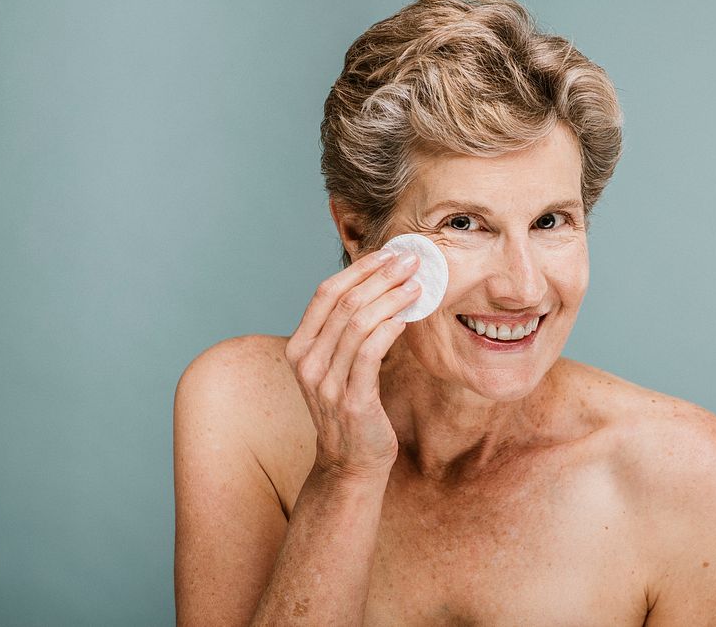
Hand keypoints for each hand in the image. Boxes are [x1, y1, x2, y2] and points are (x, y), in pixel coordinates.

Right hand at [284, 249, 420, 478]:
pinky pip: (370, 352)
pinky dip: (389, 328)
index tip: (388, 254)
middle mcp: (307, 362)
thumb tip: (380, 285)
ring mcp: (325, 382)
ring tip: (416, 285)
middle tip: (410, 261)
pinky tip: (407, 317)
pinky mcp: (351, 400)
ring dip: (391, 297)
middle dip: (380, 276)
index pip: (326, 293)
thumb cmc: (351, 407)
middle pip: (344, 302)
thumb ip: (346, 331)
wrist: (350, 461)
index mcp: (299, 347)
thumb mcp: (337, 365)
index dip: (359, 269)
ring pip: (358, 322)